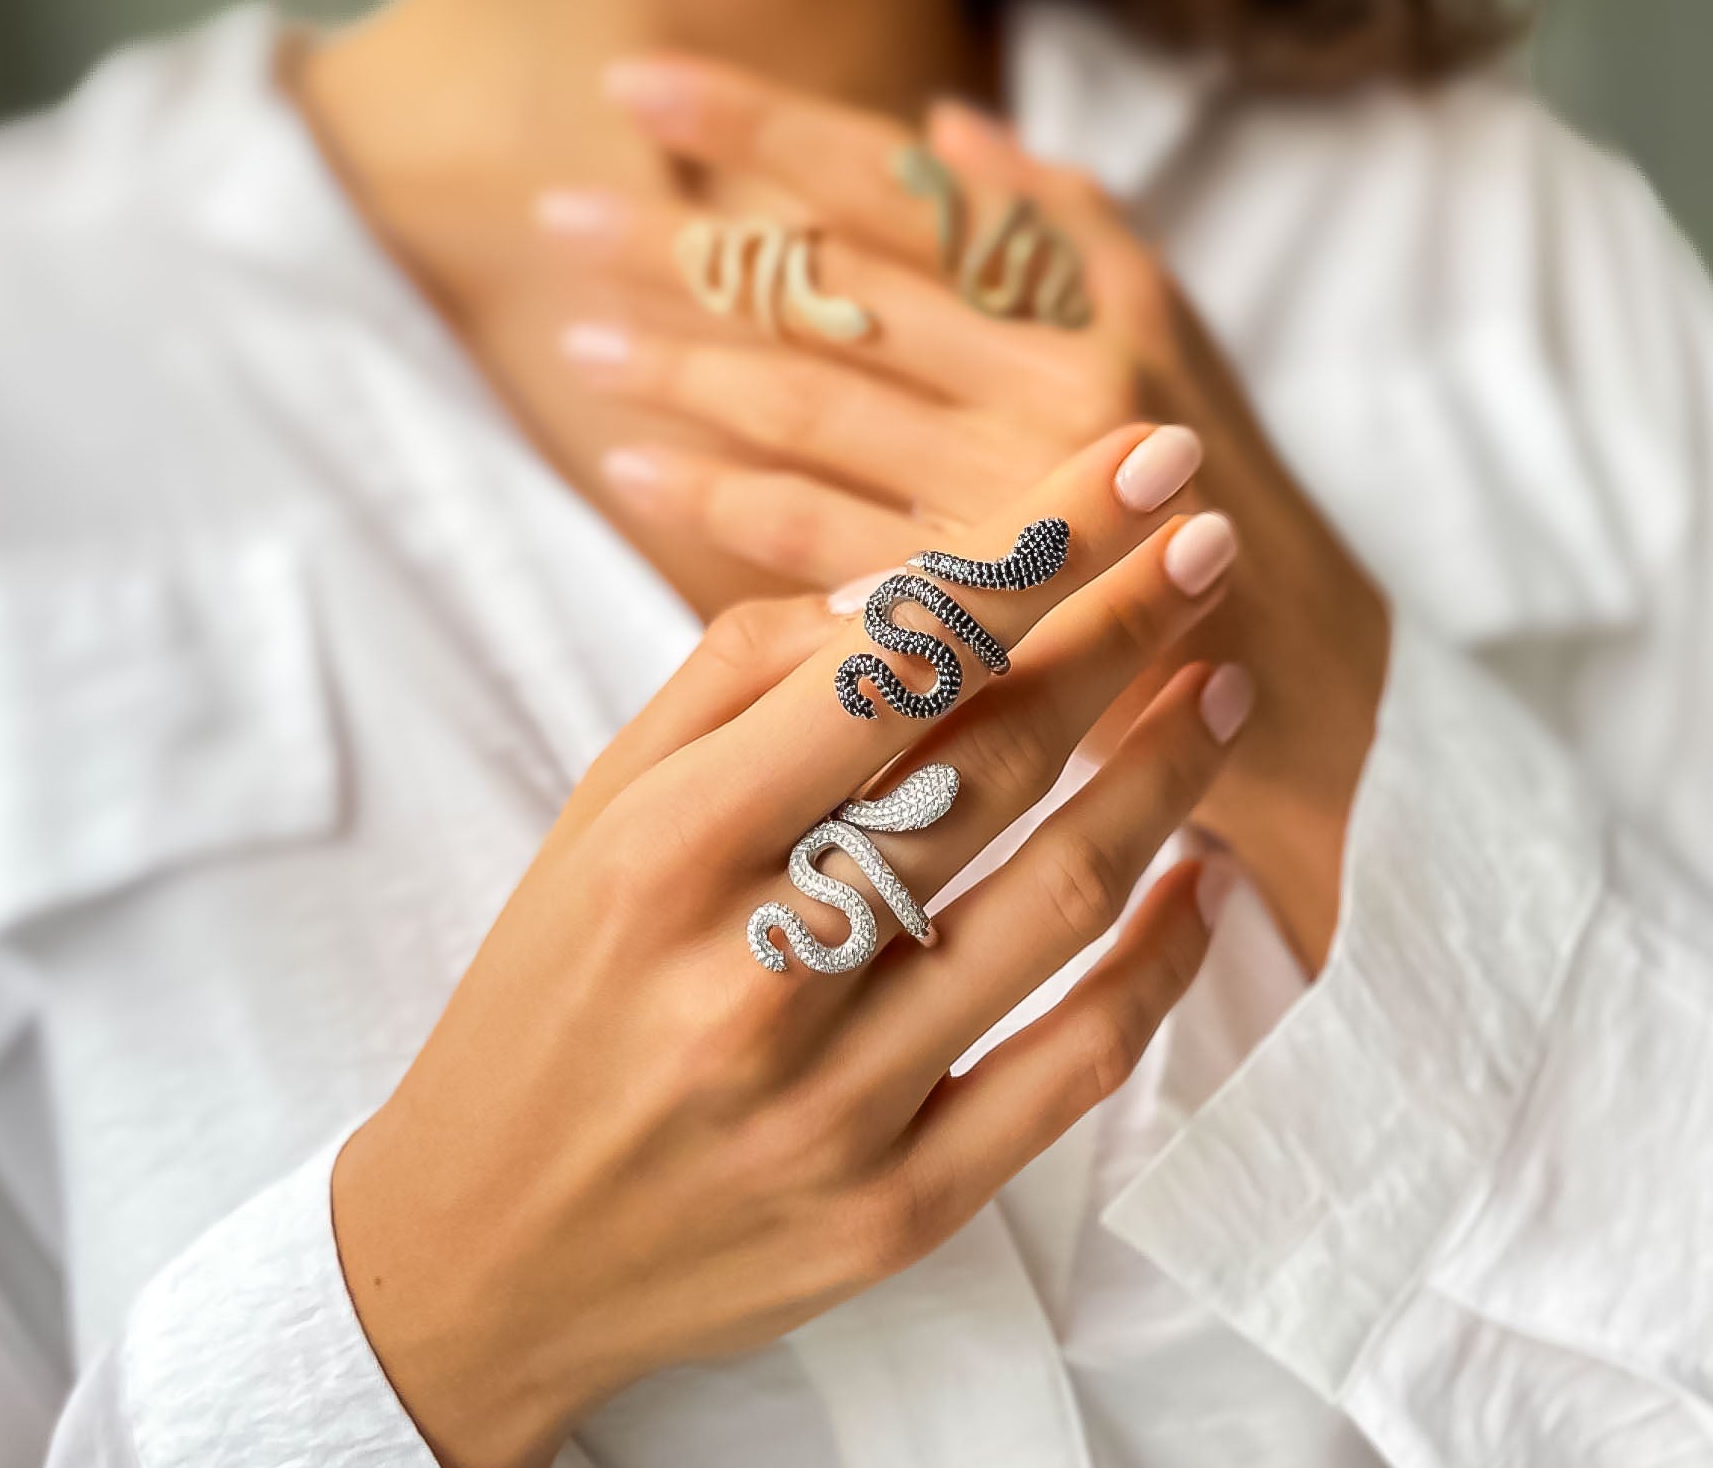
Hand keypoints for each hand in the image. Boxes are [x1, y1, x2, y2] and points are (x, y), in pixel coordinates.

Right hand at [332, 425, 1243, 1467]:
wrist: (488, 1252)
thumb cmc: (556, 985)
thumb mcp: (601, 805)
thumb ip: (741, 675)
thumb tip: (918, 590)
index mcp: (671, 847)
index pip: (898, 658)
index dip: (1042, 547)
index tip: (1146, 460)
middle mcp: (755, 974)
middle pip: (998, 761)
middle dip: (1126, 629)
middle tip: (1212, 544)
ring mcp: (836, 1106)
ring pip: (1060, 900)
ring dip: (1167, 771)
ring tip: (1224, 683)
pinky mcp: (899, 1212)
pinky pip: (1076, 1068)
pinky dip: (1164, 961)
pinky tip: (1205, 875)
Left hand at [539, 59, 1390, 970]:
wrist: (1301, 688)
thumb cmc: (1211, 487)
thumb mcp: (1167, 325)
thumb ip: (1060, 217)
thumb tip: (943, 117)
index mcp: (1089, 291)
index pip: (896, 183)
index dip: (763, 127)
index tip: (640, 85)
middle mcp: (1057, 375)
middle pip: (831, 287)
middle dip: (685, 245)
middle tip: (560, 213)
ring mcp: (1018, 492)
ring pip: (812, 406)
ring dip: (683, 369)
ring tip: (579, 338)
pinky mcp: (989, 610)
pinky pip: (823, 541)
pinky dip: (717, 504)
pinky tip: (632, 471)